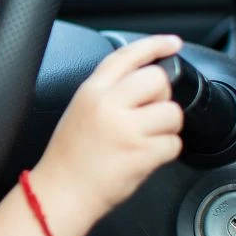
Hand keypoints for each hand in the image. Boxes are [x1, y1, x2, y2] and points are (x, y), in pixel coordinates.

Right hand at [33, 35, 184, 225]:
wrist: (61, 192)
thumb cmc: (68, 157)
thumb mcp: (79, 111)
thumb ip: (107, 93)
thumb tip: (144, 83)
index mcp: (91, 91)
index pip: (127, 56)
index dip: (154, 45)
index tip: (172, 43)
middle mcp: (108, 105)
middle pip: (158, 80)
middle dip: (162, 97)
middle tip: (149, 114)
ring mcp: (126, 129)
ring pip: (172, 113)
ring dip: (167, 127)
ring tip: (146, 139)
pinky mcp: (142, 153)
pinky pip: (173, 143)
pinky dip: (165, 151)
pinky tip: (146, 157)